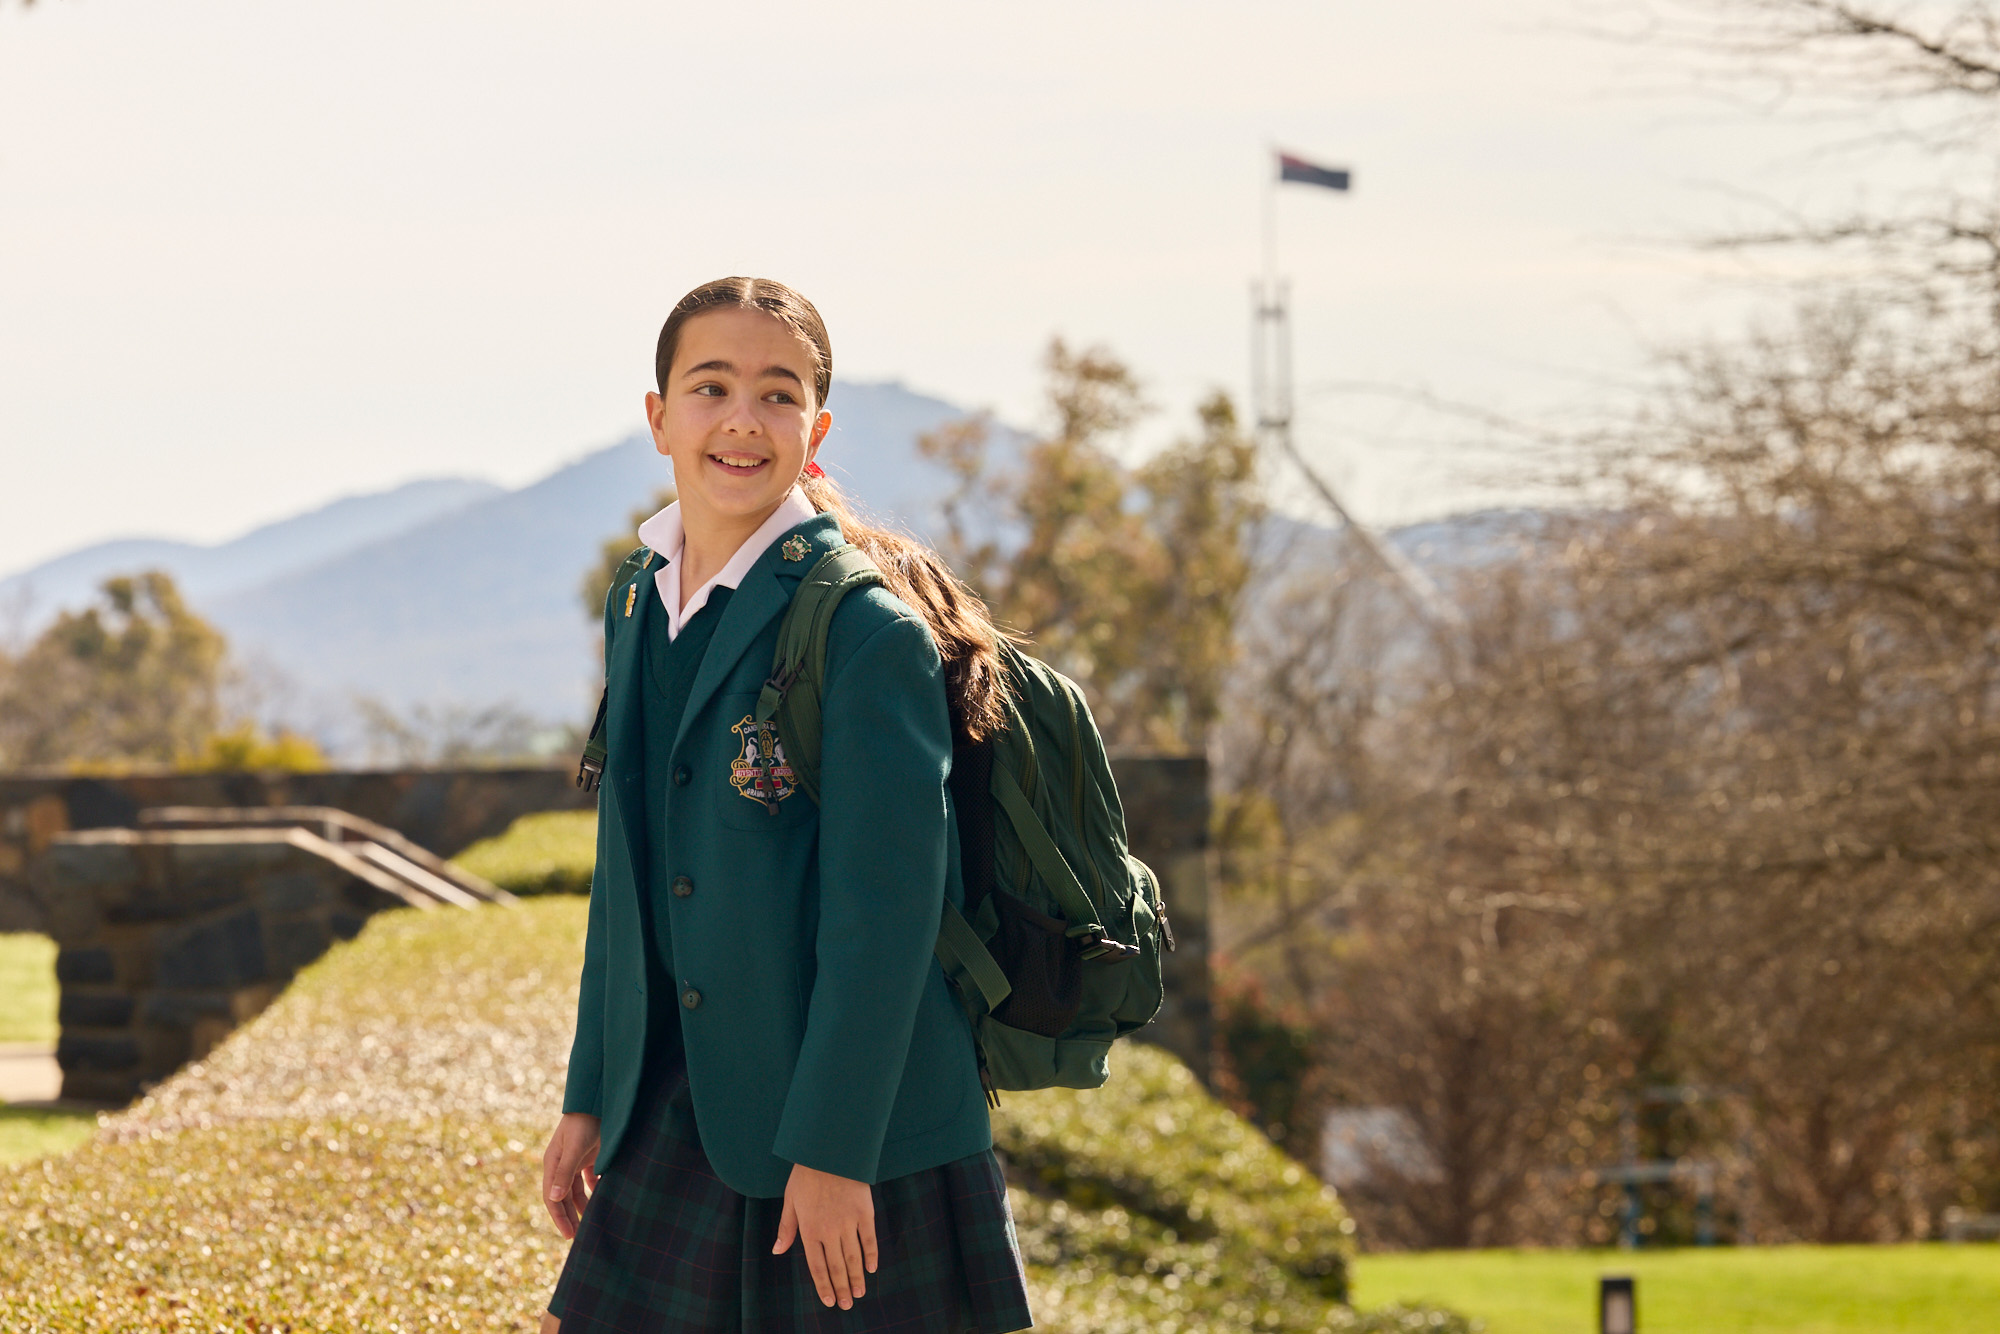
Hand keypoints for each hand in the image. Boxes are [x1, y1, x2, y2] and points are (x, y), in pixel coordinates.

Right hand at [541, 1113, 601, 1238]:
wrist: (596, 1101)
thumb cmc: (582, 1124)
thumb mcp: (573, 1149)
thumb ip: (564, 1173)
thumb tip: (554, 1200)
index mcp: (552, 1164)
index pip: (552, 1197)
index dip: (559, 1217)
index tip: (569, 1235)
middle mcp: (561, 1165)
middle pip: (564, 1197)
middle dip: (570, 1217)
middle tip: (579, 1237)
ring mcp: (575, 1161)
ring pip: (577, 1191)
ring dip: (583, 1206)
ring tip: (591, 1224)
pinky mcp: (589, 1156)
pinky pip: (590, 1179)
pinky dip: (595, 1190)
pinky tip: (602, 1200)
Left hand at [773, 1163, 877, 1308]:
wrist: (829, 1150)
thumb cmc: (806, 1174)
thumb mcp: (790, 1200)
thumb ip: (786, 1228)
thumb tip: (777, 1251)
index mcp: (809, 1229)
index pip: (817, 1266)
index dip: (823, 1285)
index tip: (829, 1300)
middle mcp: (829, 1231)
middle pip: (836, 1267)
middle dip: (842, 1288)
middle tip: (848, 1304)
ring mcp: (848, 1222)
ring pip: (853, 1257)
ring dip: (857, 1277)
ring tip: (860, 1293)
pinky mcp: (865, 1212)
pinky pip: (869, 1239)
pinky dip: (871, 1255)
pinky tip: (872, 1268)